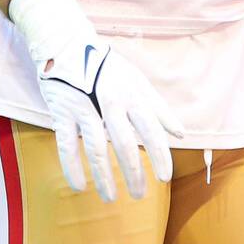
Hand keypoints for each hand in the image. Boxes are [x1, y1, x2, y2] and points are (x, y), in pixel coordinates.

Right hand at [8, 0, 183, 200]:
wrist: (65, 44)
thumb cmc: (107, 66)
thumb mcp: (137, 81)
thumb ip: (159, 108)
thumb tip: (182, 134)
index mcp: (131, 95)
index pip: (150, 129)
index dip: (159, 155)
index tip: (165, 178)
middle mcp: (110, 102)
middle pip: (125, 144)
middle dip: (134, 173)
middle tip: (140, 196)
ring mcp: (84, 108)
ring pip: (96, 149)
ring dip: (104, 177)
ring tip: (111, 199)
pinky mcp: (62, 112)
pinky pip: (67, 145)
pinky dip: (72, 167)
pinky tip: (79, 187)